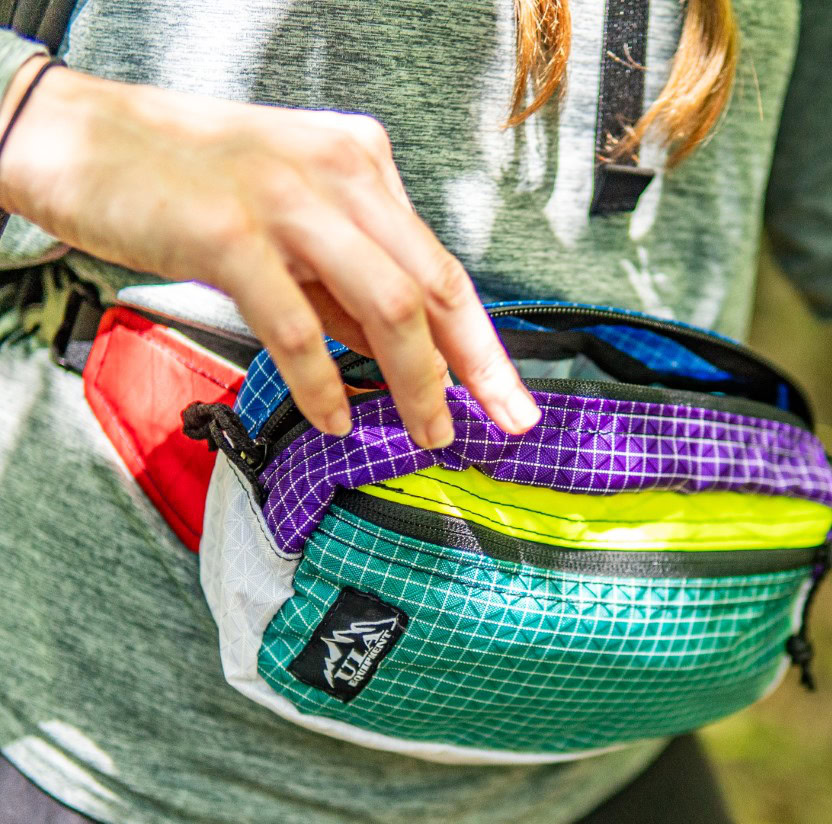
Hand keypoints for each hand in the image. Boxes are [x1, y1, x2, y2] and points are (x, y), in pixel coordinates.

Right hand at [0, 61, 541, 447]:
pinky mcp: (232, 233)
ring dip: (414, 385)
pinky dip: (323, 384)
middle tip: (490, 430)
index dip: (485, 346)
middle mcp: (340, 173)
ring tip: (423, 436)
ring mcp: (288, 199)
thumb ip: (347, 288)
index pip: (443, 270)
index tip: (511, 403)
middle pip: (433, 290)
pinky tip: (335, 420)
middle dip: (474, 372)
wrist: (81, 139)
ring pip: (386, 308)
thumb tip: (402, 360)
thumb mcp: (292, 229)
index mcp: (363, 166)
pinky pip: (298, 328)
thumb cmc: (191, 187)